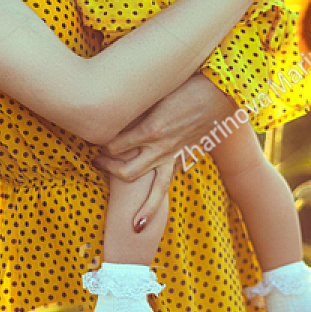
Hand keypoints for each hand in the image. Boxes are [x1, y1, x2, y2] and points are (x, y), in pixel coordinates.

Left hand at [94, 73, 235, 229]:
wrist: (218, 93)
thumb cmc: (184, 85)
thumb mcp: (155, 92)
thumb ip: (135, 106)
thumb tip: (112, 106)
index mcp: (151, 129)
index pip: (113, 146)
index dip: (99, 143)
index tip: (92, 135)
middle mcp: (160, 147)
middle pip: (126, 172)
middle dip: (107, 169)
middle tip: (95, 161)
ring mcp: (173, 155)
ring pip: (155, 191)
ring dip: (144, 209)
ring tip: (134, 226)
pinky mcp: (182, 156)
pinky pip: (169, 180)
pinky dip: (159, 195)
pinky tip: (153, 208)